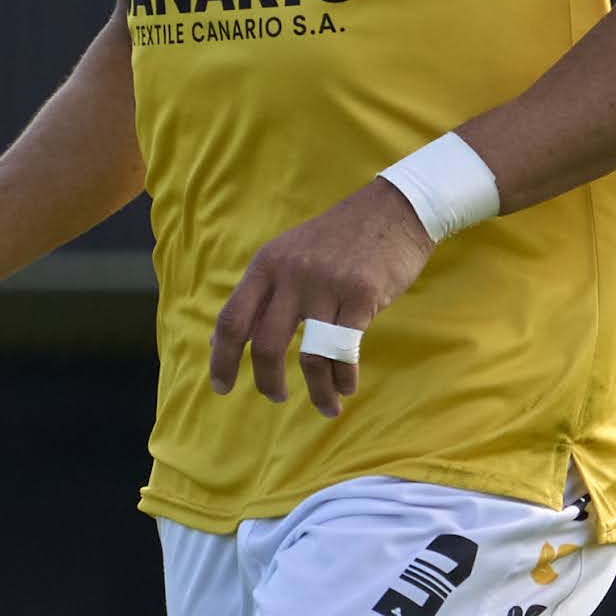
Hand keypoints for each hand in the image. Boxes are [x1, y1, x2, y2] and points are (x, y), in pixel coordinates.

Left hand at [205, 179, 434, 415]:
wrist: (394, 209)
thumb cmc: (340, 239)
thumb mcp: (290, 254)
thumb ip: (264, 292)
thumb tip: (226, 340)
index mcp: (267, 265)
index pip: (232, 319)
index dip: (222, 359)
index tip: (221, 386)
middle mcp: (291, 274)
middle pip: (265, 345)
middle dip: (268, 381)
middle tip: (275, 397)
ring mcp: (326, 285)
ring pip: (311, 356)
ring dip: (317, 391)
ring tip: (326, 406)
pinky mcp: (360, 296)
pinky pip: (345, 351)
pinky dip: (344, 378)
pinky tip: (346, 387)